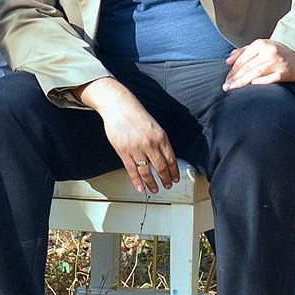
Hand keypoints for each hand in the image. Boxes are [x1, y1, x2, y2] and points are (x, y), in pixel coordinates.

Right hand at [82, 78, 178, 192]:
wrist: (118, 106)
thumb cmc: (135, 113)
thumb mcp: (154, 125)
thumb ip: (159, 141)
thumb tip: (163, 156)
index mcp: (160, 136)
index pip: (171, 158)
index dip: (174, 171)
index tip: (175, 177)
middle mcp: (150, 143)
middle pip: (161, 167)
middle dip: (165, 178)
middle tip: (167, 185)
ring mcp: (136, 148)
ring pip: (146, 171)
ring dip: (152, 183)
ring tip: (155, 189)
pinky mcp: (123, 151)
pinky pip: (132, 170)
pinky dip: (137, 181)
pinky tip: (140, 187)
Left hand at [223, 39, 294, 89]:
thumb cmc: (275, 51)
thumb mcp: (260, 46)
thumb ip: (243, 52)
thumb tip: (228, 61)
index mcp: (260, 44)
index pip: (243, 59)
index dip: (233, 71)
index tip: (226, 80)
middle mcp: (269, 52)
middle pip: (248, 67)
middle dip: (235, 78)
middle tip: (226, 87)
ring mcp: (278, 62)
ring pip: (256, 72)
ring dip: (243, 82)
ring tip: (233, 89)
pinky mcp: (285, 72)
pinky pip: (272, 78)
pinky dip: (262, 82)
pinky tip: (253, 86)